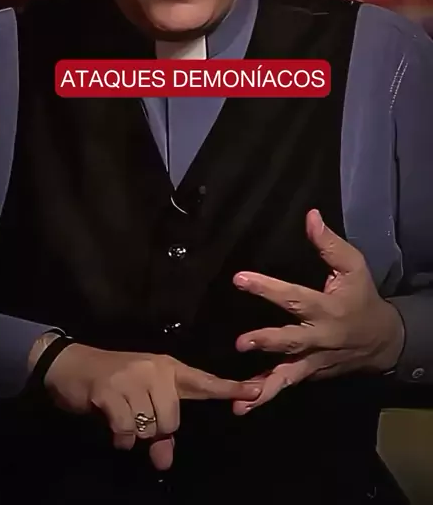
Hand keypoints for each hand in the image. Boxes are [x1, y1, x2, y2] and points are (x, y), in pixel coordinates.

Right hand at [41, 345, 260, 468]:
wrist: (70, 365)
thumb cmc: (111, 383)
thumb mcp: (139, 402)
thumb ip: (158, 428)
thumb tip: (164, 459)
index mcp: (167, 367)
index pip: (203, 380)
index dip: (229, 388)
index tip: (257, 390)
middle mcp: (154, 368)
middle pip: (172, 418)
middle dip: (155, 429)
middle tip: (137, 419)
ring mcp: (132, 377)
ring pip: (150, 426)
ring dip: (134, 433)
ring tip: (121, 417)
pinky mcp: (111, 390)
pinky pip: (127, 430)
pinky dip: (120, 437)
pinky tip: (110, 424)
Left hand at [232, 209, 404, 414]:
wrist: (383, 341)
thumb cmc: (362, 297)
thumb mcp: (353, 266)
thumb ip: (329, 243)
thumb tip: (310, 216)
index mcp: (328, 308)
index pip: (295, 297)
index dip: (268, 289)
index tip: (240, 279)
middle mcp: (320, 338)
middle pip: (291, 340)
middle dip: (267, 341)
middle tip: (240, 342)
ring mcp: (313, 360)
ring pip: (287, 373)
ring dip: (264, 382)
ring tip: (239, 392)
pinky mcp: (308, 374)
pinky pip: (285, 384)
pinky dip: (265, 396)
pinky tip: (242, 405)